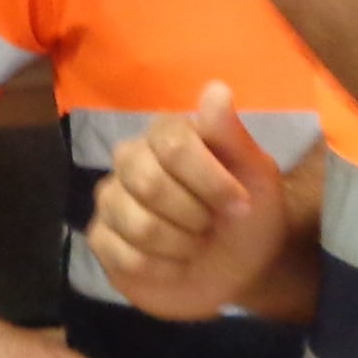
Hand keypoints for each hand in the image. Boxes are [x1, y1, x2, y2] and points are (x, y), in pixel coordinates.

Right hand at [88, 84, 290, 322]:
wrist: (241, 265)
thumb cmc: (248, 212)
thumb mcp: (256, 174)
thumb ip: (231, 135)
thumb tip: (215, 89)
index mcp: (167, 133)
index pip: (172, 145)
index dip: (210, 180)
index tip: (241, 206)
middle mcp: (130, 158)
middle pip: (149, 184)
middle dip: (194, 216)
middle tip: (212, 226)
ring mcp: (111, 198)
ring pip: (138, 224)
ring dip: (181, 245)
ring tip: (196, 245)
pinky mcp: (101, 238)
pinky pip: (124, 256)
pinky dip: (162, 268)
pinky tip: (176, 264)